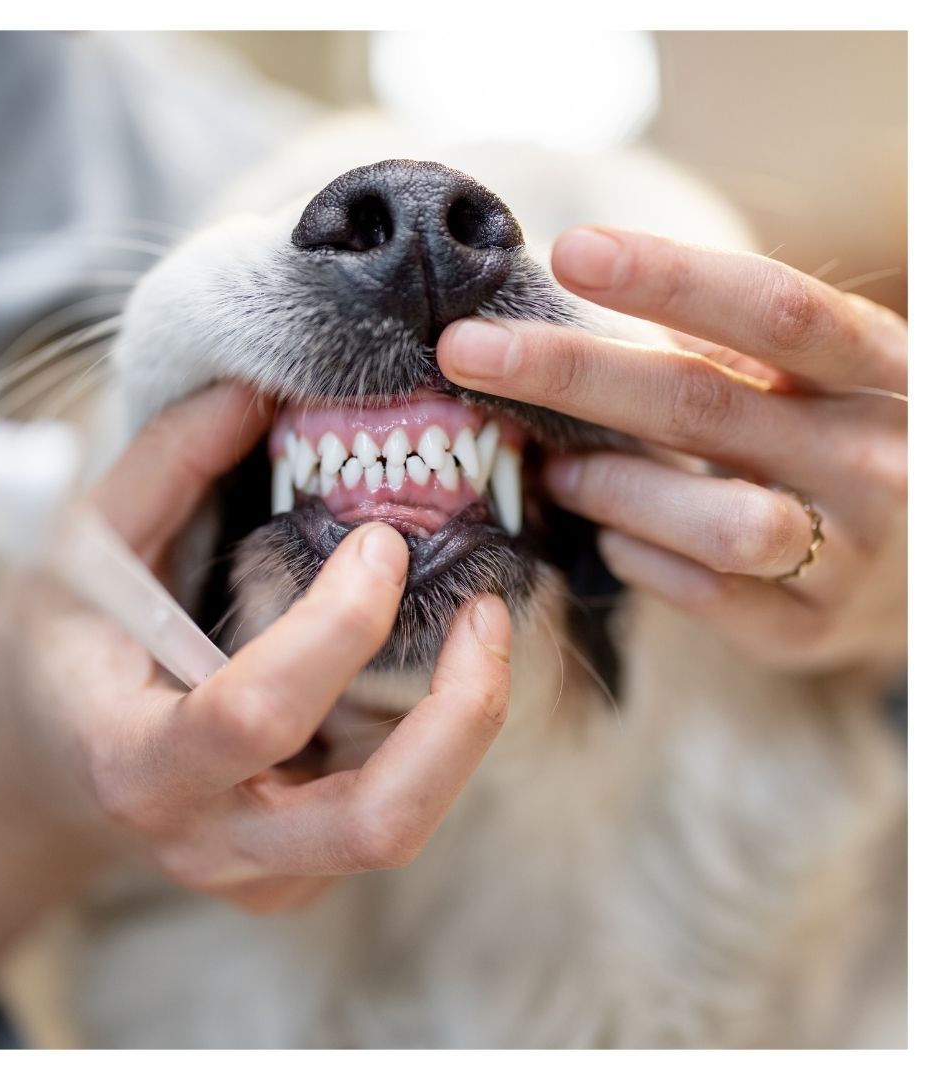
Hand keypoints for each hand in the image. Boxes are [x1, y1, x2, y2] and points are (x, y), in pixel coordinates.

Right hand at [0, 382, 509, 1044]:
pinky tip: (429, 669)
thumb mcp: (84, 551)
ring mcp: (262, 873)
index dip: (337, 625)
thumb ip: (165, 467)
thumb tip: (254, 390)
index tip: (381, 541)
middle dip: (459, 716)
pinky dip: (434, 740)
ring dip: (465, 727)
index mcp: (136, 763)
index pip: (254, 715)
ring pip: (403, 828)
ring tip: (482, 629)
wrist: (44, 769)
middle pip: (374, 823)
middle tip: (488, 613)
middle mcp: (209, 840)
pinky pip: (391, 814)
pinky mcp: (298, 875)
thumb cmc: (60, 654)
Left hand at [438, 228, 905, 678]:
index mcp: (878, 371)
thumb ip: (725, 347)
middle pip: (704, 404)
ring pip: (710, 519)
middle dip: (571, 374)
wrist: (920, 574)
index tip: (568, 251)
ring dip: (607, 487)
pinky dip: (635, 558)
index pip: (775, 309)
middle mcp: (875, 458)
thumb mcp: (810, 380)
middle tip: (466, 351)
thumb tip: (583, 296)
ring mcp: (849, 553)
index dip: (670, 277)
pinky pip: (701, 592)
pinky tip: (610, 538)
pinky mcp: (806, 627)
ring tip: (555, 470)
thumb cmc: (830, 447)